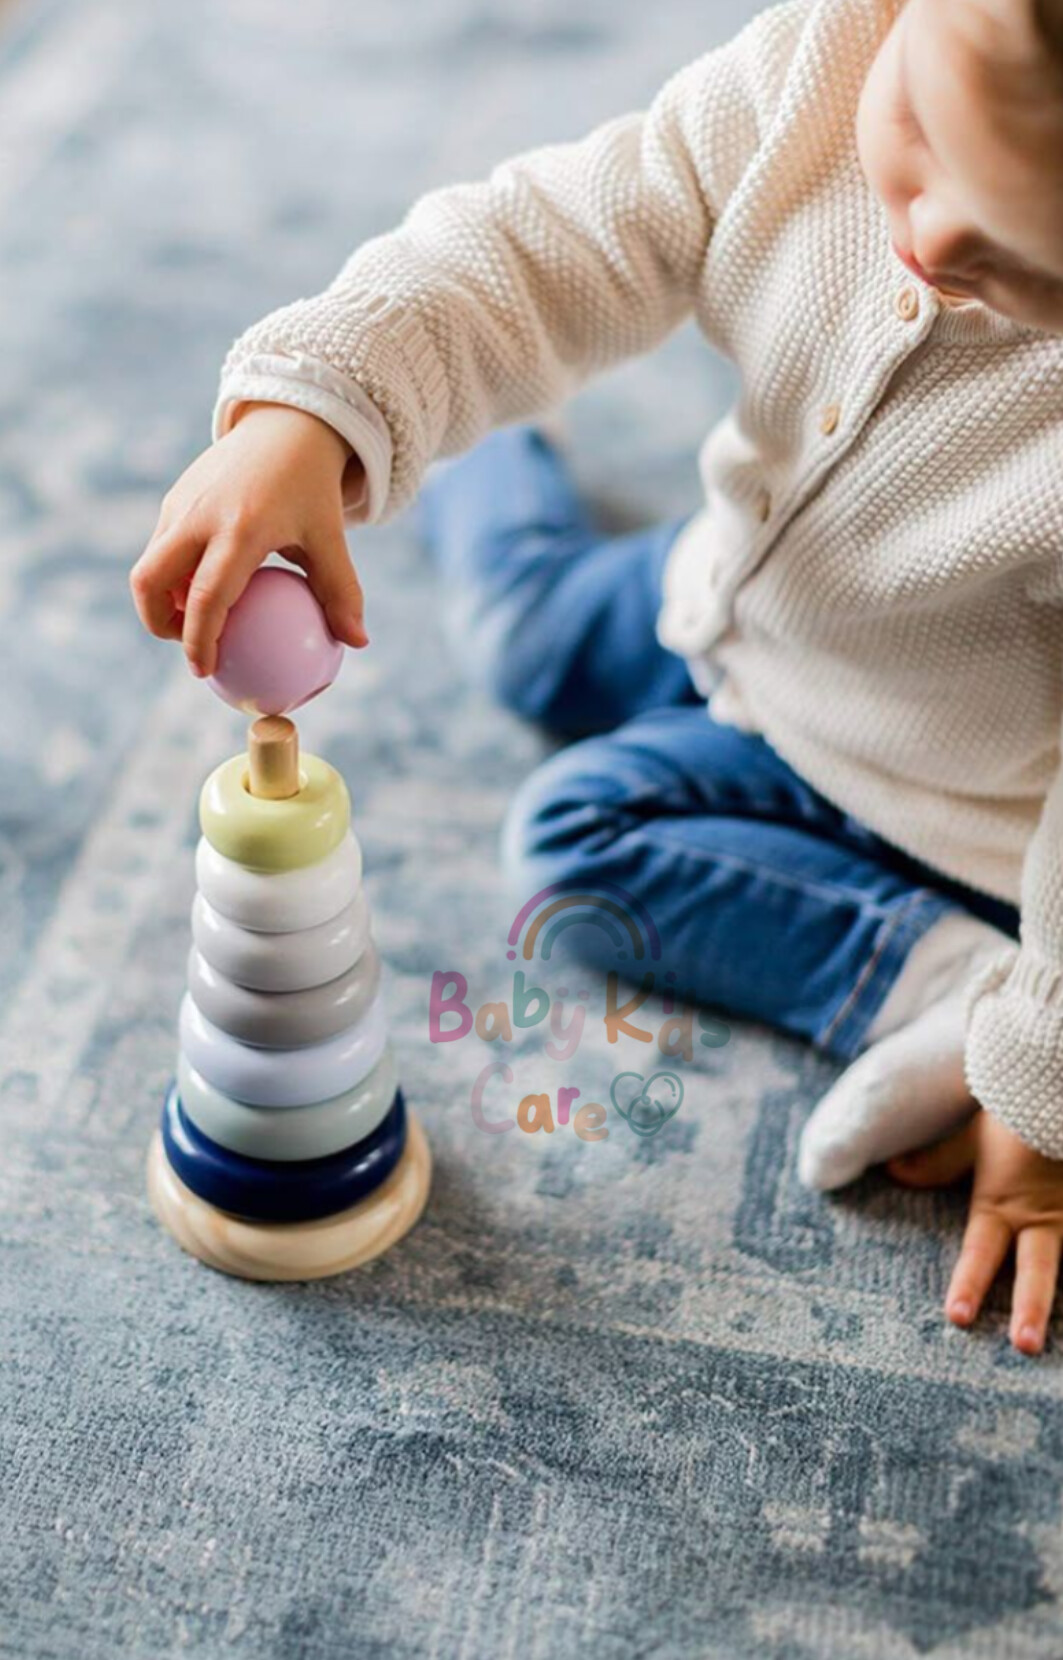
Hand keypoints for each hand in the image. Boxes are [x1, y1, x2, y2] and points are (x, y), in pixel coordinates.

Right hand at [130, 403, 367, 678]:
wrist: (286, 425)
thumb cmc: (313, 488)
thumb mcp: (332, 536)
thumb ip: (342, 591)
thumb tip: (357, 642)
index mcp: (241, 529)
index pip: (207, 597)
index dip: (198, 640)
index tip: (204, 670)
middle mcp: (200, 516)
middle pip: (151, 581)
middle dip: (159, 623)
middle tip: (187, 644)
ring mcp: (180, 504)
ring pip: (151, 565)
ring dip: (165, 599)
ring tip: (198, 617)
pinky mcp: (174, 496)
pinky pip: (162, 547)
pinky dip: (173, 574)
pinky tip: (204, 585)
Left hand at [889, 1110, 1062, 1354]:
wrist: (1059, 1081)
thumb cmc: (1017, 1108)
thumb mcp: (974, 1137)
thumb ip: (937, 1163)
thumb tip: (893, 1172)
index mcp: (1005, 1203)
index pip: (981, 1250)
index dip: (969, 1283)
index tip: (958, 1318)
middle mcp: (1044, 1216)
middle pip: (1037, 1267)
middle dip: (1031, 1308)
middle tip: (1024, 1347)